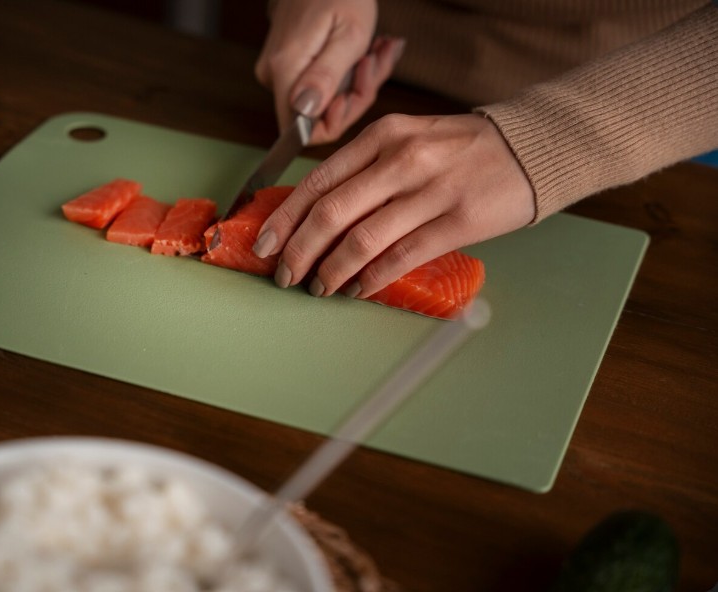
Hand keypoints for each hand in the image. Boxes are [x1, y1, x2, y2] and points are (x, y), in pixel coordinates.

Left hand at [252, 113, 535, 297]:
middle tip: (286, 276)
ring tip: (320, 288)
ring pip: (362, 240)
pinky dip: (371, 278)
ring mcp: (431, 191)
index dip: (285, 218)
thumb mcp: (407, 140)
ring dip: (331, 271)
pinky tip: (357, 289)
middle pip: (331, 213)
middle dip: (299, 251)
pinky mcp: (457, 221)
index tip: (264, 245)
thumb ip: (365, 170)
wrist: (531, 147)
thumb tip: (315, 216)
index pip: (318, 181)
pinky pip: (400, 257)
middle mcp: (402, 159)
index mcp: (383, 136)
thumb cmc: (460, 150)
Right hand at [255, 0, 403, 144]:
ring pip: (325, 100)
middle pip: (318, 116)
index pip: (303, 131)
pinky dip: (350, 72)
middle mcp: (274, 75)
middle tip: (377, 62)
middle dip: (356, 95)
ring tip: (378, 51)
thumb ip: (326, 77)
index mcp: (286, 70)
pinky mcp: (289, 65)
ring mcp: (279, 71)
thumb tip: (305, 114)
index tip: (359, 91)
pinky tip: (367, 51)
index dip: (337, 120)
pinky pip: (322, 85)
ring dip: (359, 81)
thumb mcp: (348, 35)